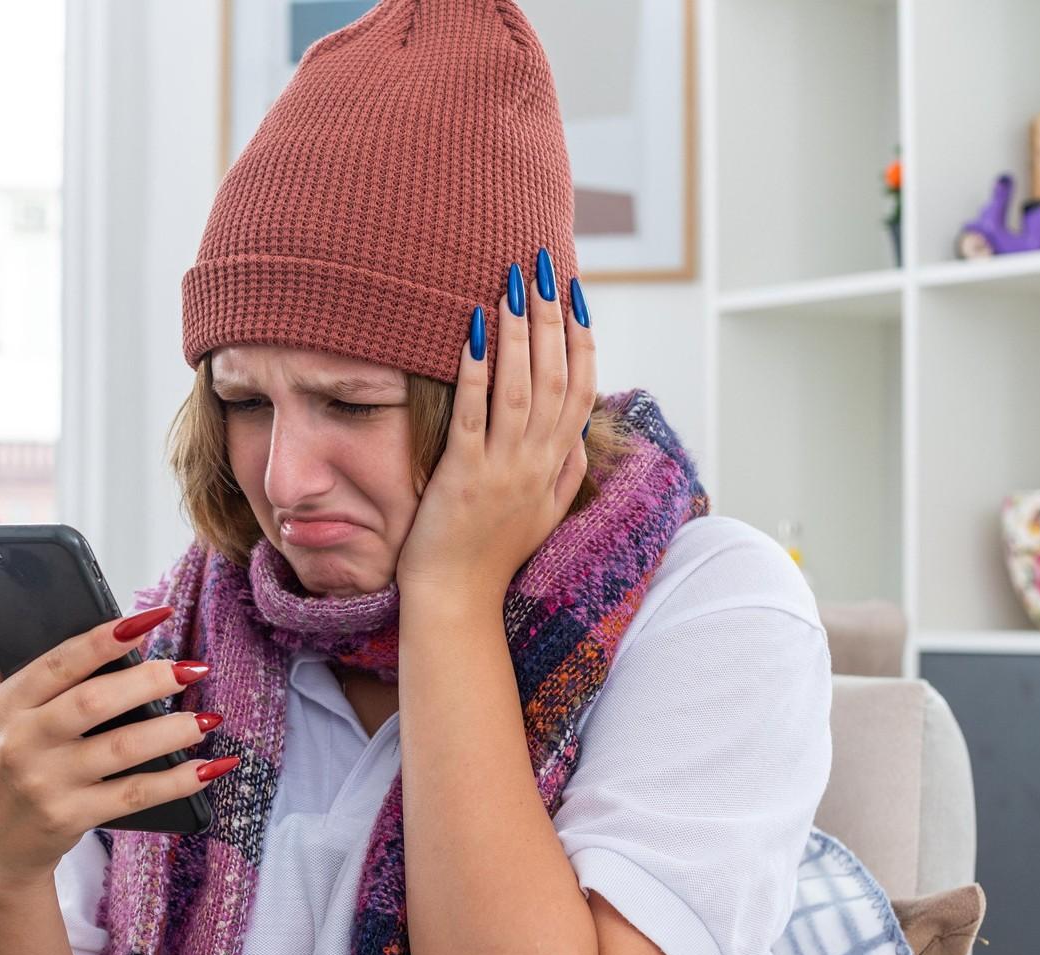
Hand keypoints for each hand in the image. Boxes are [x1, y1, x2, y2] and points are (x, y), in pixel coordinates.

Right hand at [0, 567, 238, 893]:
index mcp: (5, 705)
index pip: (58, 663)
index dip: (105, 638)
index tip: (152, 618)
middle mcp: (22, 743)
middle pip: (94, 703)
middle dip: (148, 681)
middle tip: (192, 667)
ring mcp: (47, 784)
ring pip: (121, 749)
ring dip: (172, 731)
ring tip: (208, 716)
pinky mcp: (71, 818)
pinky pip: (134, 796)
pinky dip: (176, 782)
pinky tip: (209, 767)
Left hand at [395, 249, 594, 605]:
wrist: (458, 600)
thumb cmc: (495, 555)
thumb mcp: (545, 513)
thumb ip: (565, 471)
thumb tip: (579, 432)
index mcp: (555, 465)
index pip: (579, 389)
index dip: (581, 340)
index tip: (576, 298)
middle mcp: (535, 462)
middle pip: (552, 378)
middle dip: (549, 319)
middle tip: (542, 270)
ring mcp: (501, 469)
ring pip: (517, 389)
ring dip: (516, 334)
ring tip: (512, 287)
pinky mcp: (463, 476)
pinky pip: (472, 416)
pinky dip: (474, 373)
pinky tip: (471, 334)